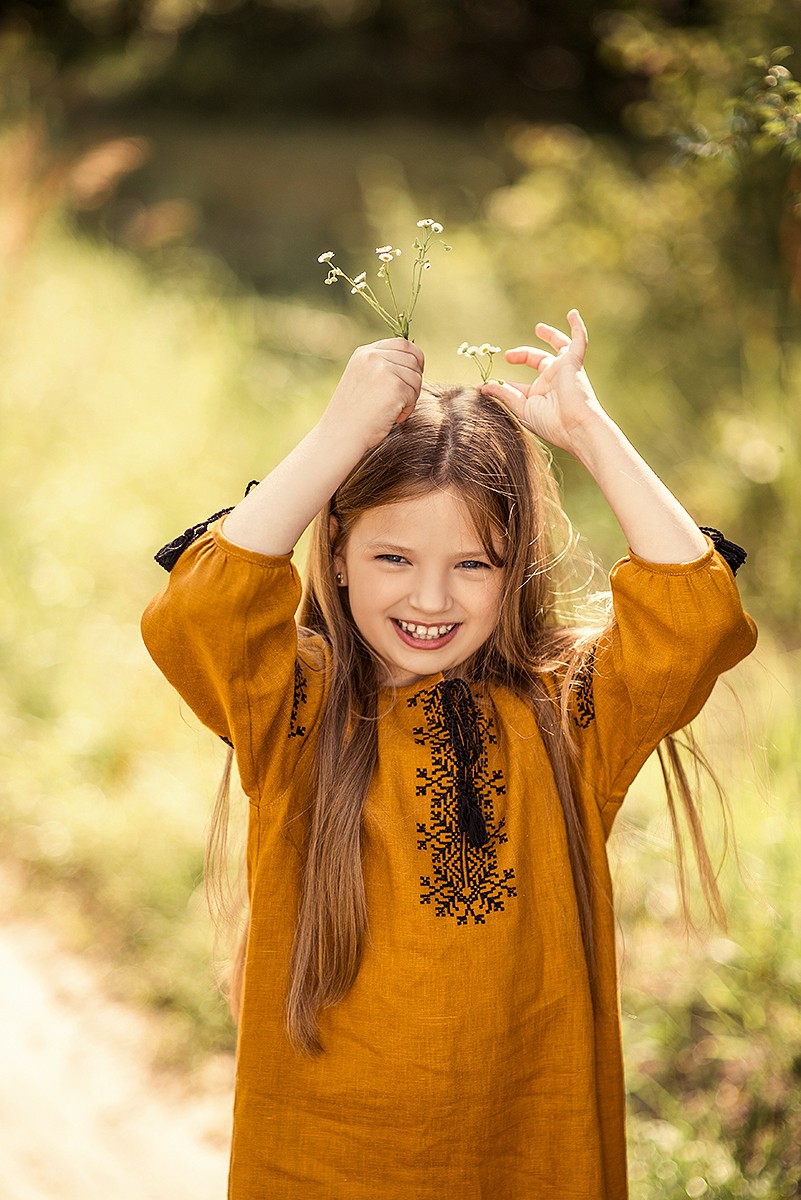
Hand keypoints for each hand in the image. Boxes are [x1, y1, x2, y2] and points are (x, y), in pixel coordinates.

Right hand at [320, 337, 424, 453]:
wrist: (340, 435)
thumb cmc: (352, 415)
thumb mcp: (362, 380)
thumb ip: (382, 368)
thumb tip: (415, 364)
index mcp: (364, 353)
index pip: (402, 343)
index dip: (415, 358)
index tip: (414, 375)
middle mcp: (373, 356)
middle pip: (413, 359)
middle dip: (413, 381)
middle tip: (401, 401)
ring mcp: (384, 370)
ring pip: (416, 378)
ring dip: (411, 397)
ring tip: (393, 411)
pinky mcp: (395, 386)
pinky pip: (414, 394)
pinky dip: (407, 409)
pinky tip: (392, 418)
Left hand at [481, 310, 604, 453]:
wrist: (575, 426)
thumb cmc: (551, 423)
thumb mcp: (522, 408)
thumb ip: (504, 394)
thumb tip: (483, 386)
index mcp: (540, 394)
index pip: (520, 385)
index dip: (503, 383)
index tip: (485, 385)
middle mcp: (553, 380)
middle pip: (538, 361)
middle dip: (522, 356)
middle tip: (508, 356)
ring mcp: (564, 369)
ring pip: (558, 347)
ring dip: (550, 336)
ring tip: (539, 329)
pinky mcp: (574, 362)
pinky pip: (579, 340)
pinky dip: (577, 327)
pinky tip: (572, 314)